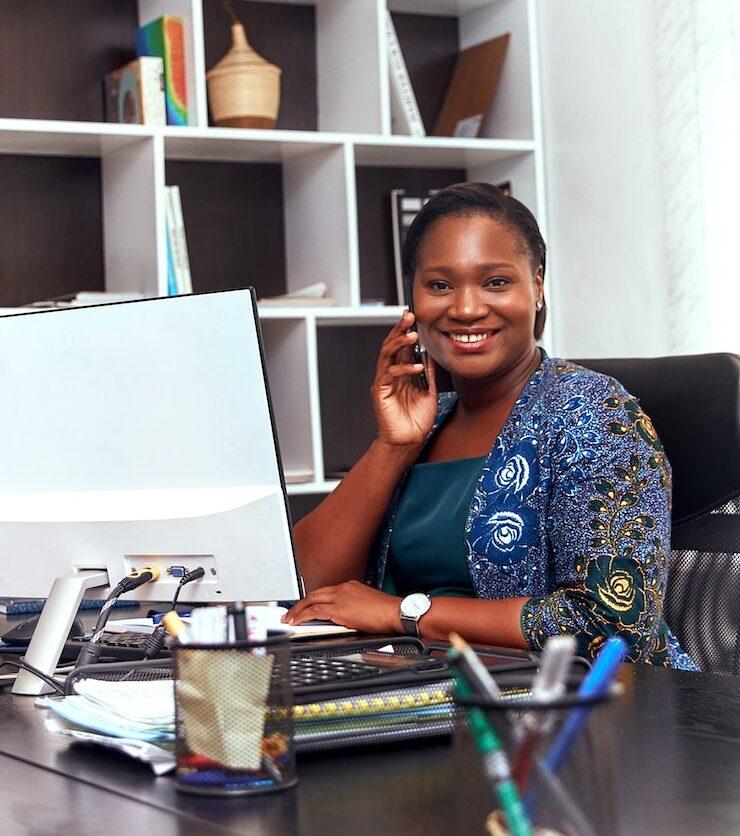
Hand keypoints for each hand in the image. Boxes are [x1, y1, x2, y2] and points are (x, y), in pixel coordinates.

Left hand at [282, 580, 401, 633]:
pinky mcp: (339, 609)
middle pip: (315, 593)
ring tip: (289, 618)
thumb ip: (357, 607)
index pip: (326, 591)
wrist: (395, 612)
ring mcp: (340, 597)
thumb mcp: (369, 604)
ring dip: (298, 610)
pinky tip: (297, 622)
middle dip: (301, 603)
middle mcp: (343, 588)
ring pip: (311, 600)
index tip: (307, 607)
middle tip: (291, 612)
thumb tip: (352, 617)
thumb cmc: (387, 612)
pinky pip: (315, 611)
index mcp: (351, 586)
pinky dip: (303, 616)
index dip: (314, 599)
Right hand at [371, 310, 437, 448]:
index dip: (405, 330)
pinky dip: (403, 369)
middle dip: (399, 329)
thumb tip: (433, 356)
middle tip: (408, 316)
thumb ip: (429, 374)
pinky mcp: (380, 392)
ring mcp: (384, 382)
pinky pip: (389, 375)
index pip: (401, 346)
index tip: (412, 316)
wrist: (409, 441)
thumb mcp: (429, 392)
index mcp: (401, 373)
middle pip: (391, 345)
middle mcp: (390, 374)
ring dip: (399, 343)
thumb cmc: (416, 419)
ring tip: (412, 335)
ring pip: (387, 355)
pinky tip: (416, 366)